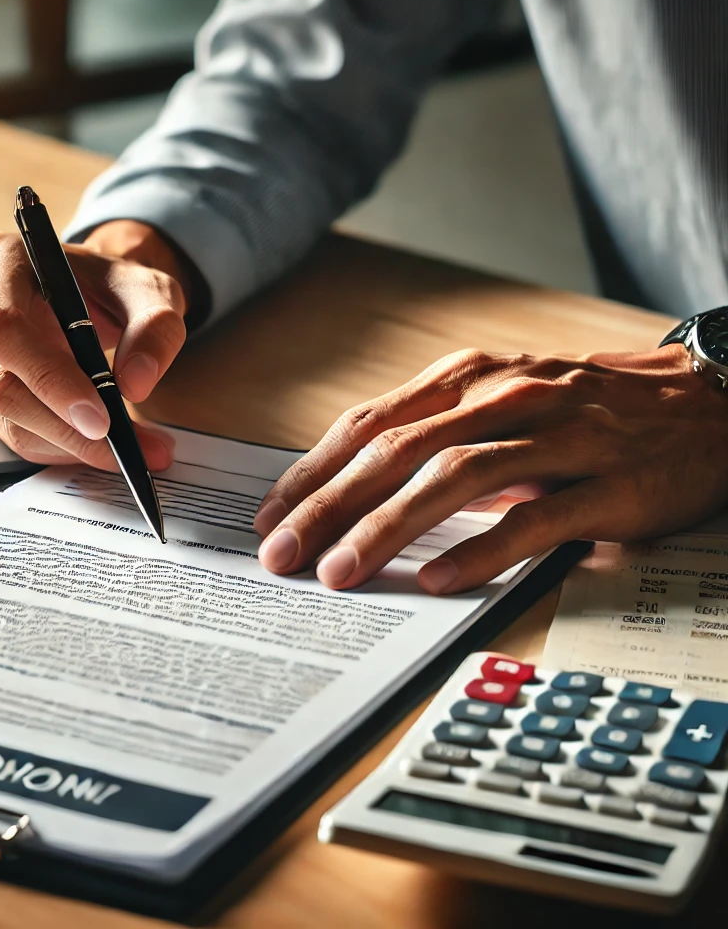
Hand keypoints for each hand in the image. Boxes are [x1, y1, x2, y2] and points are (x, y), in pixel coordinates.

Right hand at [0, 220, 187, 469]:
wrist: (84, 295)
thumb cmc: (106, 285)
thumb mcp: (148, 289)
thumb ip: (155, 326)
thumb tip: (137, 382)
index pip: (2, 327)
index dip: (47, 378)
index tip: (99, 418)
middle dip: (65, 427)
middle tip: (124, 448)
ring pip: (4, 419)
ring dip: (69, 445)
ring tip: (130, 448)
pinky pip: (10, 433)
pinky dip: (60, 447)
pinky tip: (98, 443)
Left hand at [253, 347, 727, 592]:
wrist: (704, 402)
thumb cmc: (585, 407)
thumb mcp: (502, 401)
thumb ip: (436, 431)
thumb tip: (355, 483)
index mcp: (470, 377)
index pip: (372, 423)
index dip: (315, 470)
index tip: (273, 514)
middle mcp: (506, 397)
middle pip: (398, 450)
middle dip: (330, 505)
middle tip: (282, 553)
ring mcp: (559, 436)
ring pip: (455, 478)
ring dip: (387, 527)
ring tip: (341, 571)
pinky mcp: (609, 481)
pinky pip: (535, 518)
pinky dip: (481, 550)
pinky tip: (437, 579)